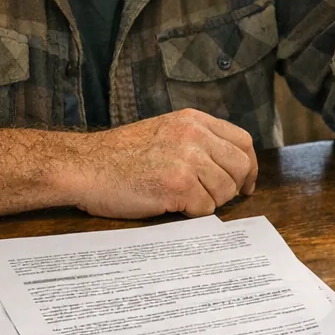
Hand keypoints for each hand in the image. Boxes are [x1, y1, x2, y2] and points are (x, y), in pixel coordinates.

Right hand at [68, 109, 257, 218]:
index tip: (245, 183)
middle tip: (216, 198)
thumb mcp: (164, 132)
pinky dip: (192, 214)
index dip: (248, 166)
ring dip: (210, 202)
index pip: (242, 141)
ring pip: (225, 191)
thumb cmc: (119, 156)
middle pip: (241, 166)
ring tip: (184, 201)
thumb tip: (227, 165)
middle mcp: (194, 135)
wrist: (85, 166)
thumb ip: (195, 141)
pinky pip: (205, 208)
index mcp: (193, 120)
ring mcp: (187, 159)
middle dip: (234, 187)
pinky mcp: (178, 185)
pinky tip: (171, 206)